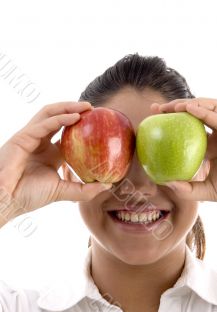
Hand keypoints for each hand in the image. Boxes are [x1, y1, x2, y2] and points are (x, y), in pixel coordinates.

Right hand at [0, 102, 111, 222]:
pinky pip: (43, 123)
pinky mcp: (23, 137)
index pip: (67, 134)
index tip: (100, 125)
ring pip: (49, 114)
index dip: (82, 127)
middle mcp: (41, 142)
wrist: (7, 200)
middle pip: (58, 118)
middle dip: (76, 110)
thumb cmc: (29, 196)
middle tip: (95, 110)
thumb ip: (84, 189)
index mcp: (50, 153)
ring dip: (68, 107)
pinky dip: (60, 119)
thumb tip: (108, 185)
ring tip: (87, 107)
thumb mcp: (63, 191)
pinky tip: (75, 117)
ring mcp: (31, 137)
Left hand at [150, 98, 216, 212]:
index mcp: (214, 146)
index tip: (153, 123)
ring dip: (189, 103)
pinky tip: (188, 108)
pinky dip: (204, 111)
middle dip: (176, 107)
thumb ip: (187, 189)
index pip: (190, 129)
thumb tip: (165, 182)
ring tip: (171, 106)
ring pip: (210, 108)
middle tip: (155, 109)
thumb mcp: (207, 191)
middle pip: (197, 113)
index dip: (173, 123)